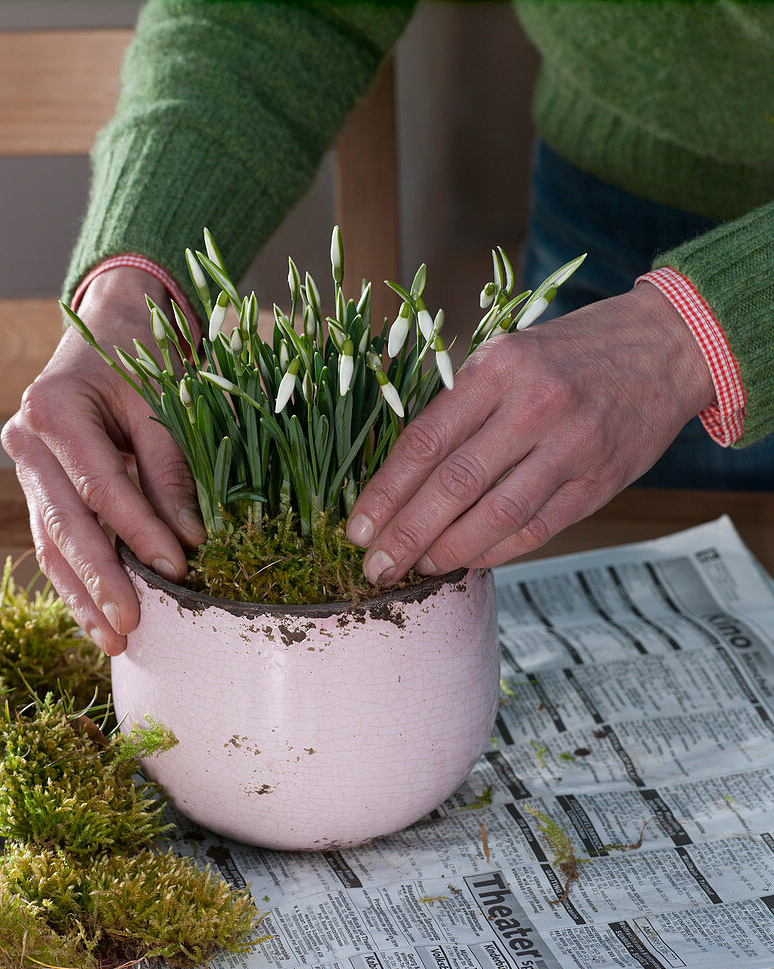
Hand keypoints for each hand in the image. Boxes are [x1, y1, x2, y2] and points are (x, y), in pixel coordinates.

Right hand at [1, 268, 205, 654]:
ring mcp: (27, 468)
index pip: (100, 485)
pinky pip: (55, 540)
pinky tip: (98, 616)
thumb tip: (191, 538)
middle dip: (100, 580)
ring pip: (51, 542)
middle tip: (131, 625)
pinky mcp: (41, 488)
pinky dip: (78, 580)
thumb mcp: (161, 399)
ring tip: (114, 640)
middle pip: (65, 523)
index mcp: (53, 410)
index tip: (177, 567)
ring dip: (82, 595)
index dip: (139, 531)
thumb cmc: (139, 356)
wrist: (108, 328)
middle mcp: (28, 442)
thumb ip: (172, 467)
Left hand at [345, 282, 715, 583]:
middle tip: (375, 566)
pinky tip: (466, 560)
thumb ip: (460, 407)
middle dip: (406, 534)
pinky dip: (494, 550)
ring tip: (417, 568)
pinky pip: (535, 528)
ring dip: (448, 550)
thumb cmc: (568, 354)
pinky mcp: (599, 481)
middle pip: (454, 485)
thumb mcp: (507, 356)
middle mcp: (533, 406)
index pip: (425, 441)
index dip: (385, 492)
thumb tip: (401, 476)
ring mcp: (571, 446)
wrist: (664, 347)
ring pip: (495, 515)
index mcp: (498, 368)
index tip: (356, 527)